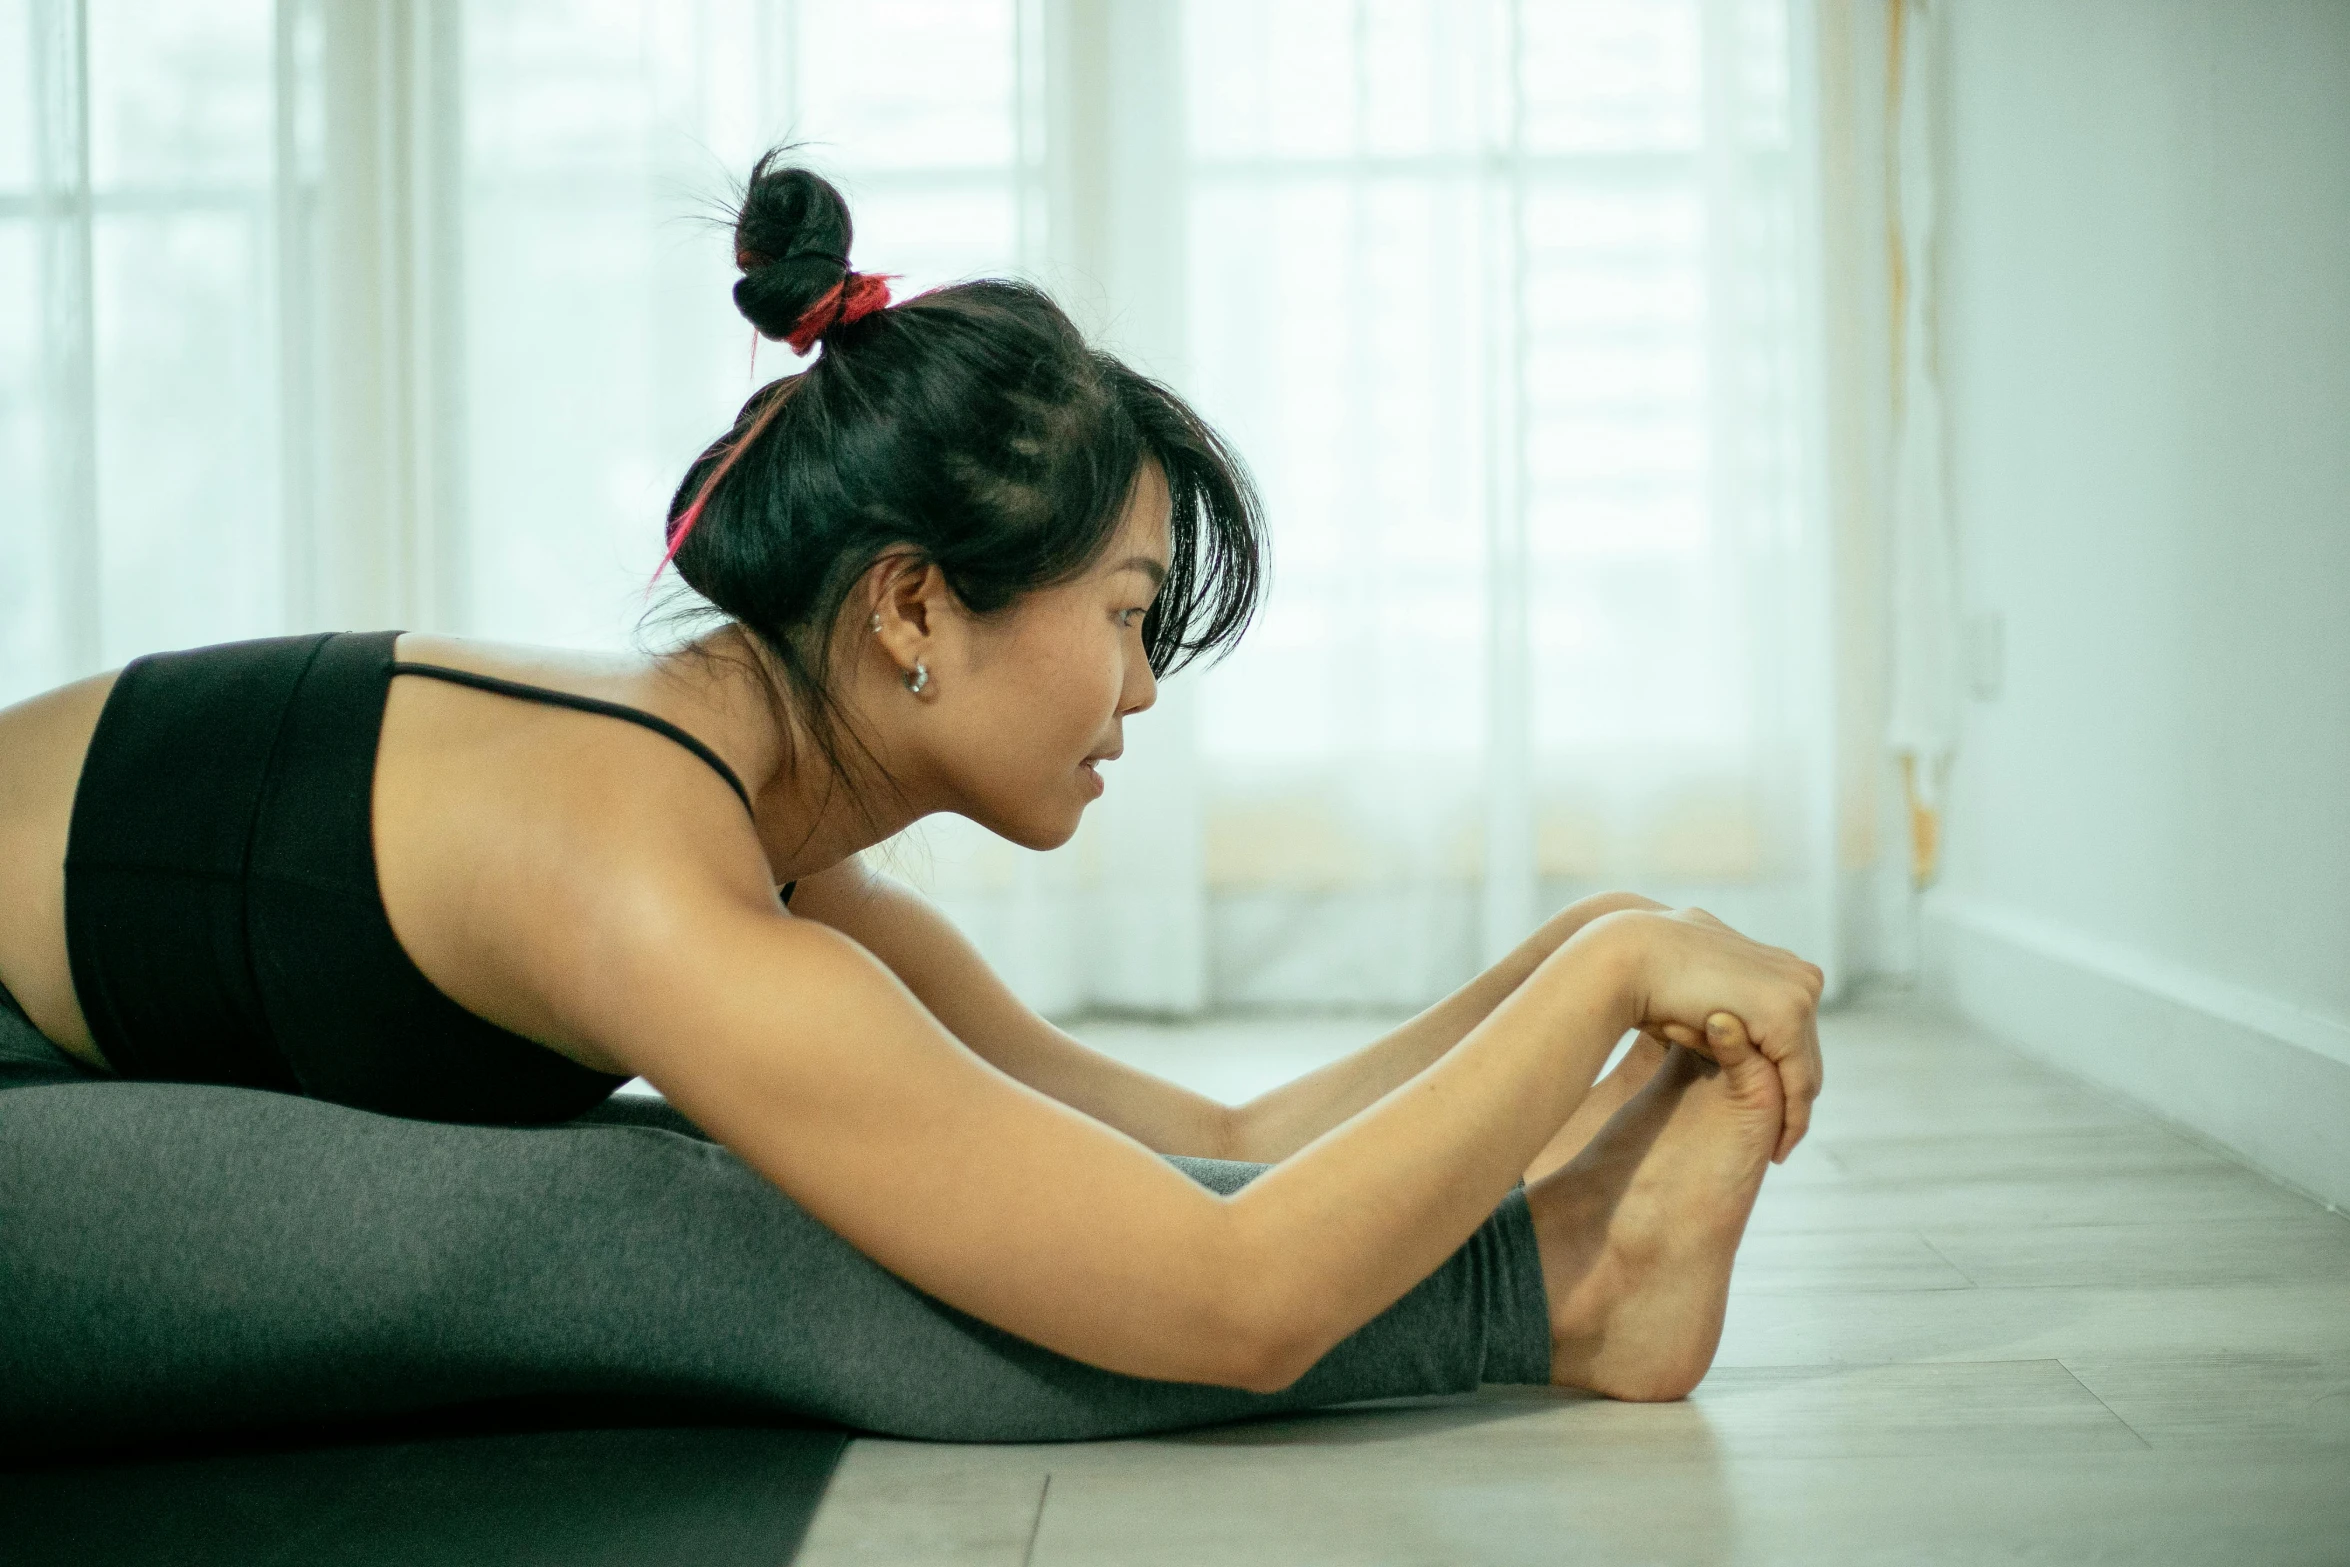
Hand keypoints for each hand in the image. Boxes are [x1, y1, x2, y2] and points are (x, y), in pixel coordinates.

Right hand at [1590, 906, 1825, 1162]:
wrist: (1627, 956)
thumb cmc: (1644, 974)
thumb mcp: (1692, 986)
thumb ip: (1716, 1000)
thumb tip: (1714, 1022)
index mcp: (1780, 961)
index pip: (1794, 1031)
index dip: (1783, 1073)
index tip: (1769, 1108)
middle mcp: (1800, 973)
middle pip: (1804, 1051)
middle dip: (1792, 1095)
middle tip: (1779, 1140)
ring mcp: (1799, 992)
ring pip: (1806, 1069)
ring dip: (1794, 1112)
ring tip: (1777, 1149)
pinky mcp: (1787, 1015)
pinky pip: (1798, 1082)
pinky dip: (1792, 1118)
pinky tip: (1777, 1148)